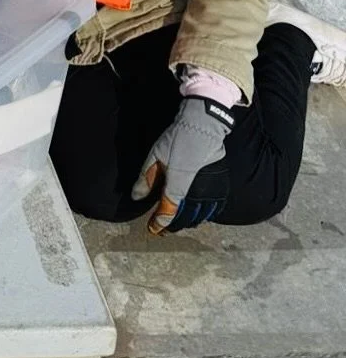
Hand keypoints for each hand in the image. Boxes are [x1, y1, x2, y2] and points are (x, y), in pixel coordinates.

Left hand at [132, 96, 234, 233]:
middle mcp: (197, 193)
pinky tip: (195, 216)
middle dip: (171, 226)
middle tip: (161, 230)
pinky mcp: (220, 187)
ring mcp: (211, 191)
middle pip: (183, 218)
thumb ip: (146, 179)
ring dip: (186, 223)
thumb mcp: (154, 156)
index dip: (159, 223)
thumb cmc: (176, 140)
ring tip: (176, 223)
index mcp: (178, 185)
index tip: (152, 229)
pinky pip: (213, 209)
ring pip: (199, 217)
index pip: (168, 212)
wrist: (202, 127)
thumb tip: (136, 197)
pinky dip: (202, 216)